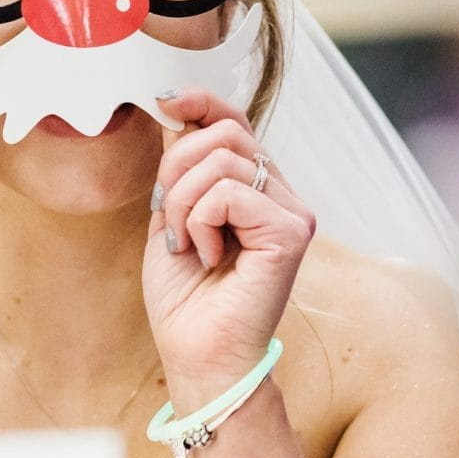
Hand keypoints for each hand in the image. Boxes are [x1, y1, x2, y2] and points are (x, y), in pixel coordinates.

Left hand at [143, 91, 315, 413]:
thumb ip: (181, 166)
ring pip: (222, 162)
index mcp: (257, 189)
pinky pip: (229, 193)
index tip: (165, 101)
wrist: (198, 356)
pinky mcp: (291, 233)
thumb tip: (176, 109)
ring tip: (188, 245)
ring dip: (183, 203)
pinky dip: (200, 222)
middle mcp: (283, 196)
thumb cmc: (186, 299)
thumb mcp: (172, 215)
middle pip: (225, 134)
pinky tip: (208, 254)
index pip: (236, 122)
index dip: (202, 101)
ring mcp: (293, 213)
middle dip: (176, 169)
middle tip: (169, 220)